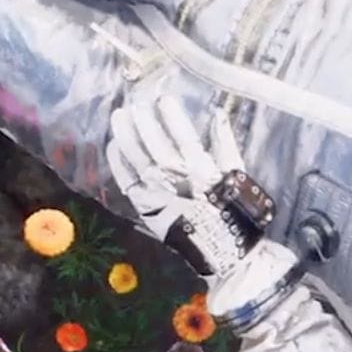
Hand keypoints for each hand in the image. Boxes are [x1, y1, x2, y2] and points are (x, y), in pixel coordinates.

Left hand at [106, 90, 272, 281]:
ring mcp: (156, 191)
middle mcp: (175, 177)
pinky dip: (118, 161)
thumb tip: (217, 114)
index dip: (171, 114)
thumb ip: (225, 144)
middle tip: (137, 103)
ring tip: (119, 116)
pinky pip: (126, 179)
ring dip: (125, 133)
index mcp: (200, 168)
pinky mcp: (145, 206)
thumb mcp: (236, 176)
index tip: (164, 99)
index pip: (181, 134)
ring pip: (135, 155)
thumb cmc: (234, 214)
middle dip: (143, 119)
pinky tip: (114, 145)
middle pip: (153, 141)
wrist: (223, 251)